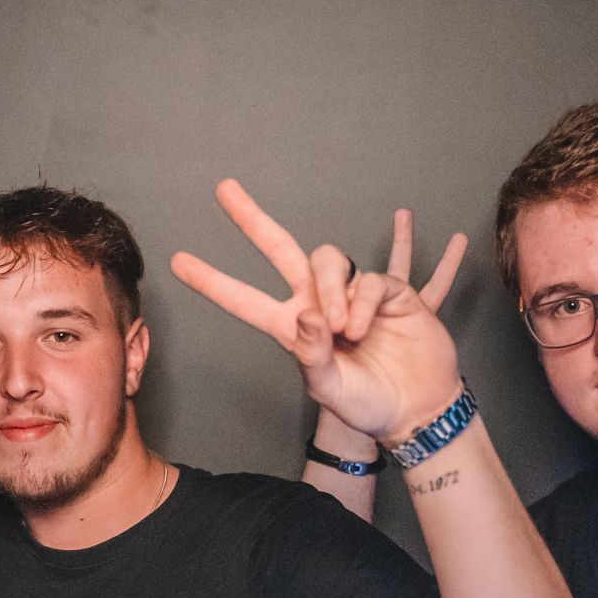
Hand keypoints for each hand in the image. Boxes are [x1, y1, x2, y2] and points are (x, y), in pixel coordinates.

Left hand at [172, 180, 464, 442]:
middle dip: (252, 221)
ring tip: (343, 328)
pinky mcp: (388, 290)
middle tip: (224, 189)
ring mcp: (352, 293)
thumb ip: (311, 356)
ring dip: (331, 288)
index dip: (213, 282)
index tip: (178, 262)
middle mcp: (318, 304)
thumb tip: (305, 315)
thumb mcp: (329, 389)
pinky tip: (364, 327)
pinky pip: (370, 280)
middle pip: (281, 250)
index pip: (245, 300)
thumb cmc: (369, 403)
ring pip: (328, 260)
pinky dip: (365, 303)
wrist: (418, 408)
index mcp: (292, 329)